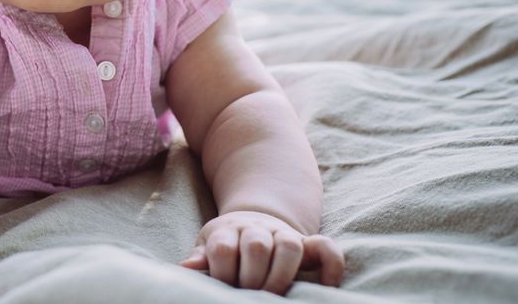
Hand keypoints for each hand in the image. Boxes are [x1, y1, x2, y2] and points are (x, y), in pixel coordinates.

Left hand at [180, 211, 343, 294]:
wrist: (251, 220)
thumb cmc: (227, 243)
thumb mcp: (208, 246)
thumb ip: (201, 257)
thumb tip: (186, 267)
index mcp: (227, 231)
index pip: (223, 248)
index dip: (222, 273)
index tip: (223, 290)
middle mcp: (256, 229)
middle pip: (256, 245)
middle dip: (251, 276)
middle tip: (249, 295)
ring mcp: (283, 234)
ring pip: (289, 245)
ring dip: (282, 274)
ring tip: (274, 296)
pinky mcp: (306, 243)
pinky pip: (326, 247)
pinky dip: (331, 265)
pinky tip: (328, 286)